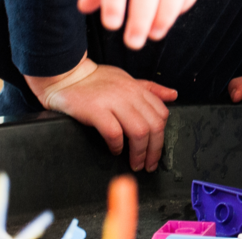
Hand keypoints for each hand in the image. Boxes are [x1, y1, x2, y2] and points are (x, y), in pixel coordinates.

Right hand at [26, 57, 177, 170]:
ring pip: (139, 131)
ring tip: (135, 163)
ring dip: (139, 152)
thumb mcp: (127, 79)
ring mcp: (113, 101)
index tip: (156, 151)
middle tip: (148, 165)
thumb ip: (150, 89)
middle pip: (154, 125)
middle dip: (154, 150)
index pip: (161, 113)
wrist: (67, 76)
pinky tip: (115, 151)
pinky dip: (117, 146)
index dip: (162, 136)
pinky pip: (114, 133)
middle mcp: (129, 94)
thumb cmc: (96, 80)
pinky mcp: (95, 110)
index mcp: (138, 88)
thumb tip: (173, 95)